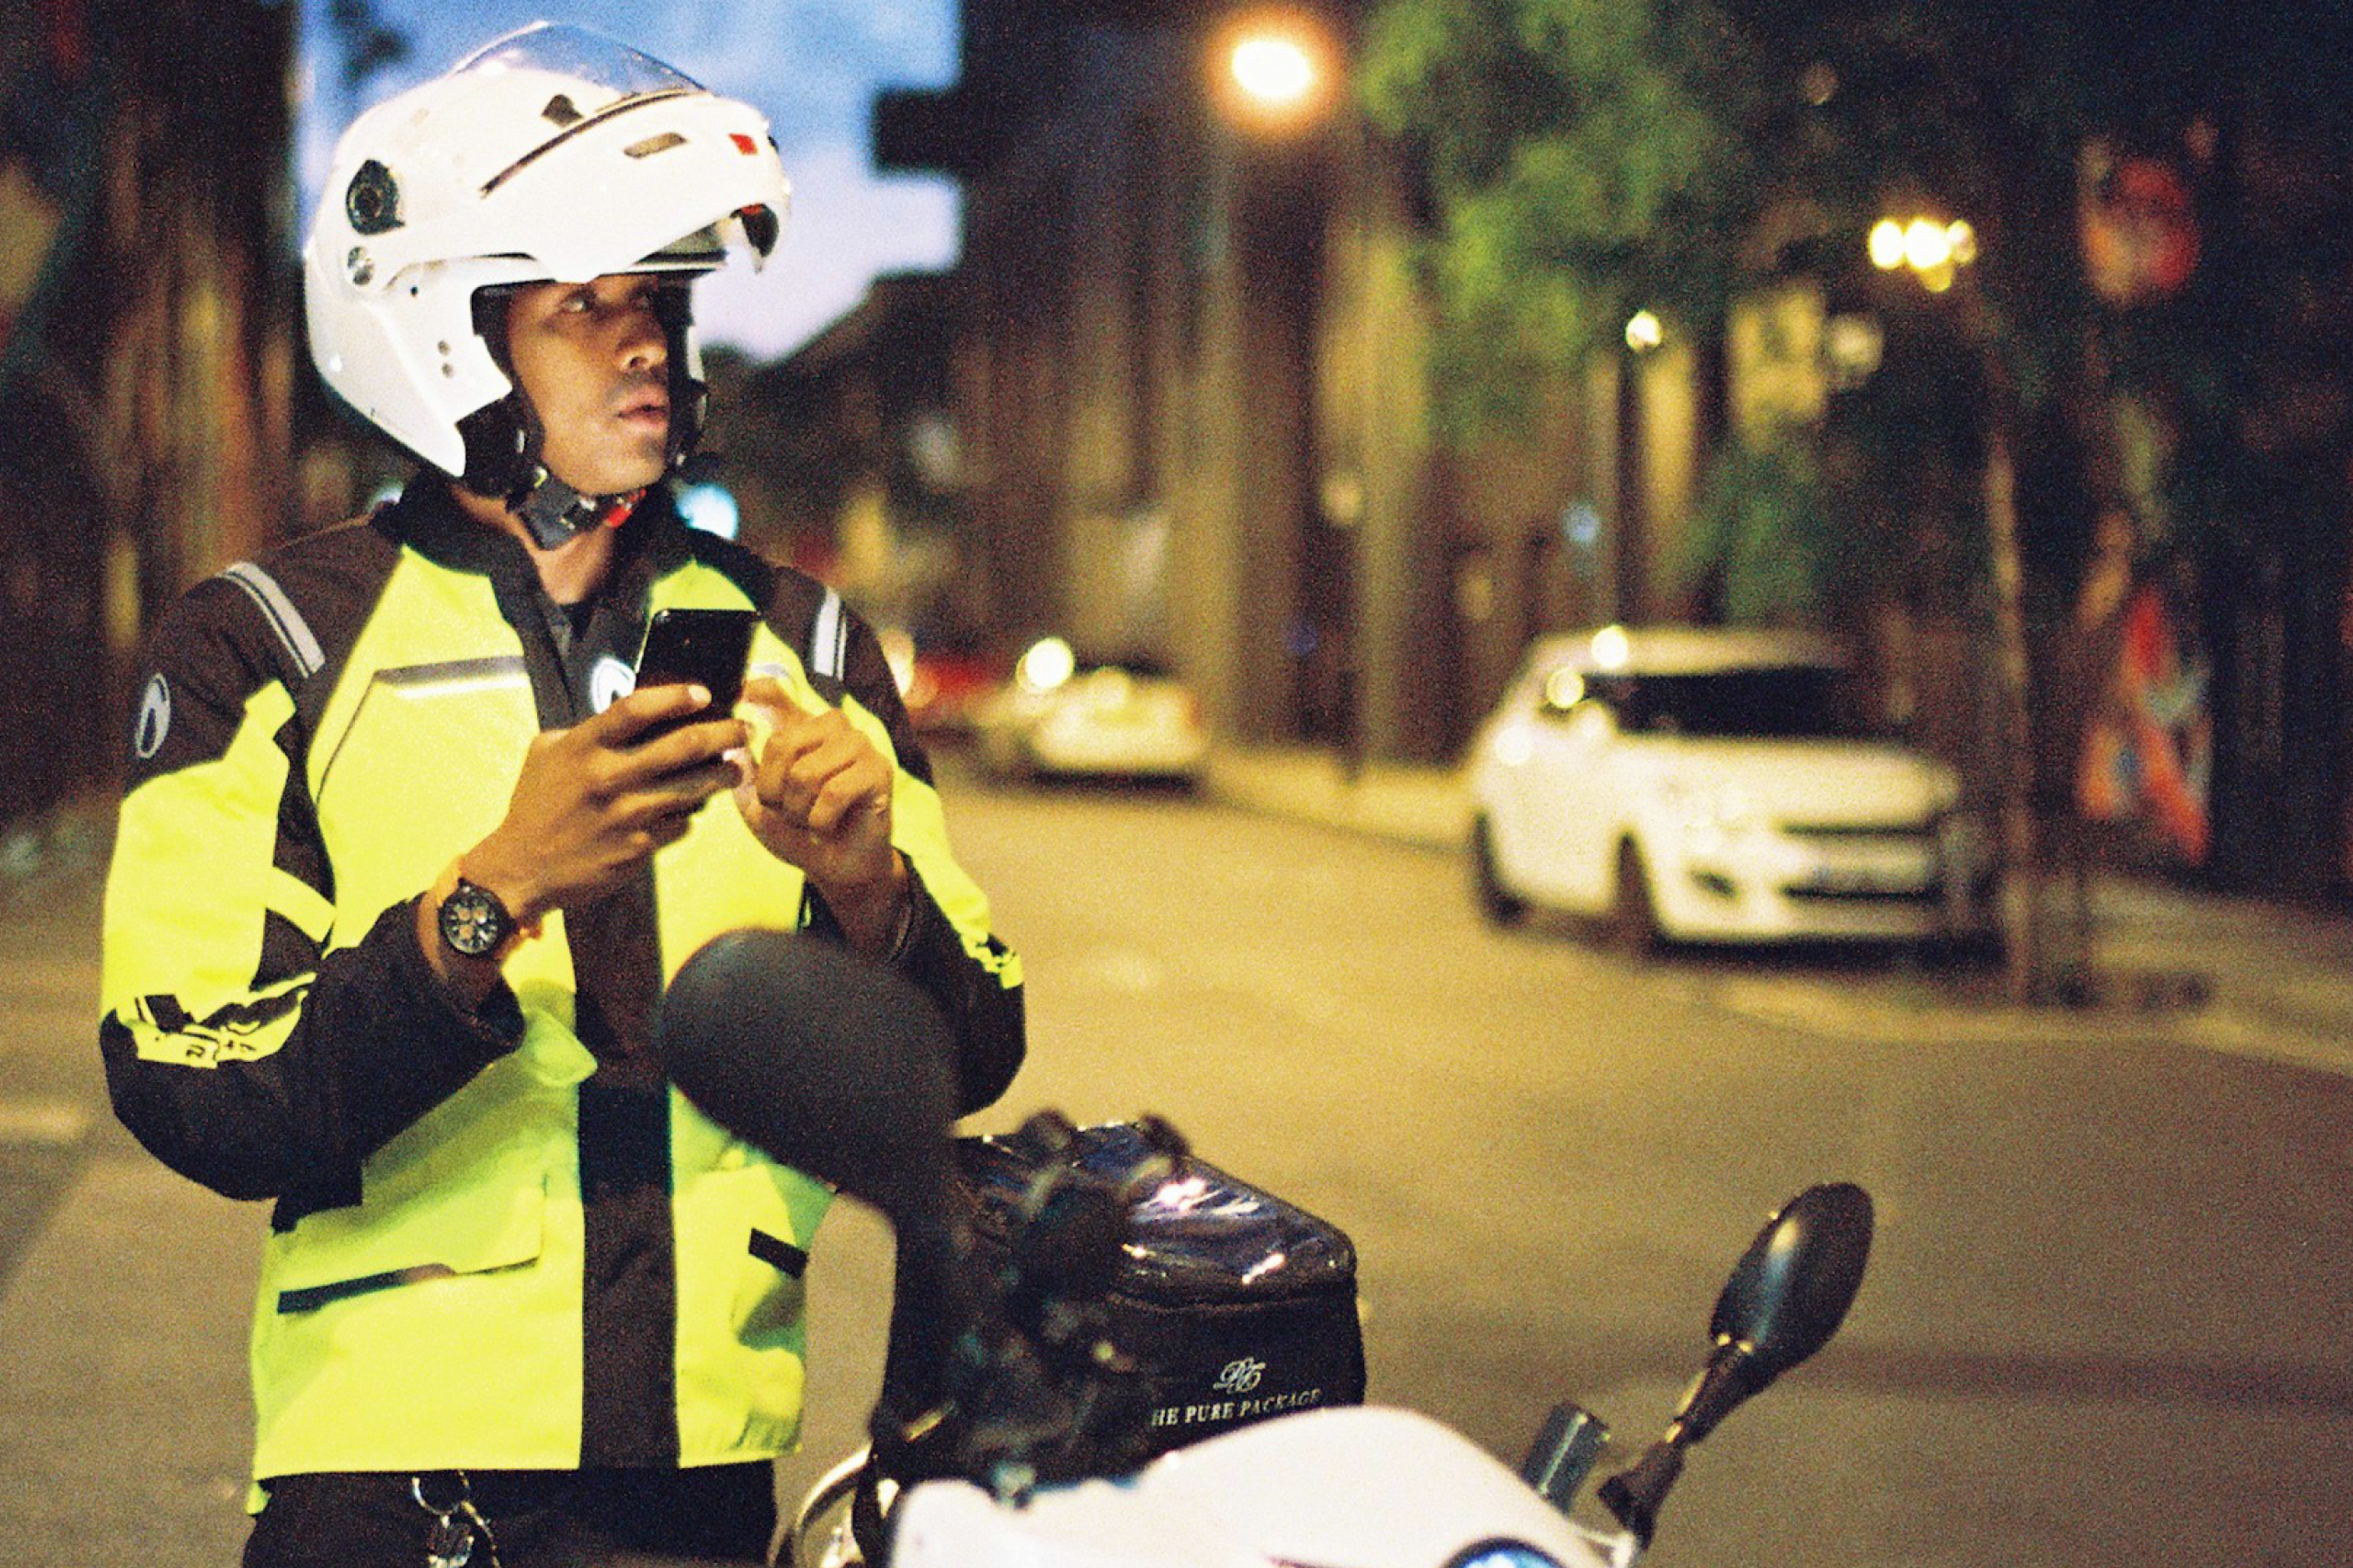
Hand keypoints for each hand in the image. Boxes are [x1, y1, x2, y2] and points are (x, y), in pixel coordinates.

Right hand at [467, 682, 748, 923]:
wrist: (522, 868)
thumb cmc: (536, 804)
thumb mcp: (548, 753)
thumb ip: (588, 730)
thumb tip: (635, 715)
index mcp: (582, 747)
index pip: (636, 708)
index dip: (675, 696)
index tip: (704, 694)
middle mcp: (607, 777)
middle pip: (684, 745)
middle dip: (725, 734)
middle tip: (746, 730)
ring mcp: (626, 815)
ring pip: (695, 788)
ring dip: (724, 775)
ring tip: (737, 767)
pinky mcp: (638, 847)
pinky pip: (683, 824)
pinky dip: (694, 813)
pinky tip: (697, 807)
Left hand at [734, 676, 907, 951]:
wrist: (836, 867)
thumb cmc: (797, 831)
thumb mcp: (758, 806)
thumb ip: (744, 774)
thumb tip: (733, 745)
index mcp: (799, 728)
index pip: (775, 694)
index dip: (757, 690)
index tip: (743, 694)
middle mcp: (830, 727)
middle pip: (781, 743)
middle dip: (774, 791)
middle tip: (787, 812)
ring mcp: (858, 744)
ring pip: (806, 773)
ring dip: (798, 811)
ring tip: (809, 820)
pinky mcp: (878, 770)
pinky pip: (833, 793)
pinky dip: (820, 821)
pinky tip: (827, 826)